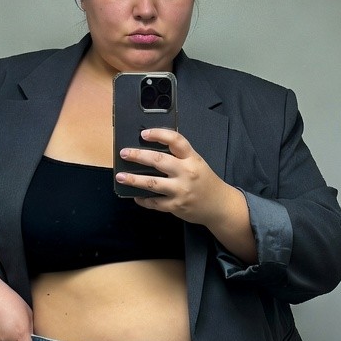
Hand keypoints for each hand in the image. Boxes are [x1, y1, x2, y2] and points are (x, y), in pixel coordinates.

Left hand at [116, 128, 255, 262]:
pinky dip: (143, 199)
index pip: (176, 140)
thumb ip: (180, 156)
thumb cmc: (206, 181)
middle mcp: (186, 173)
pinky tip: (135, 196)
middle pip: (159, 160)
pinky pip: (155, 202)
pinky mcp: (176, 206)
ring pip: (152, 183)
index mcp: (192, 158)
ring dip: (133, 180)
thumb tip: (152, 149)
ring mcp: (180, 190)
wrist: (220, 206)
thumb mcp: (198, 163)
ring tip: (120, 176)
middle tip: (124, 153)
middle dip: (138, 156)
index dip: (158, 134)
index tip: (143, 134)